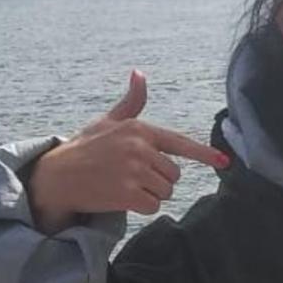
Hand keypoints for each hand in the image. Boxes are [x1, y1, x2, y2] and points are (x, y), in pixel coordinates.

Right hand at [27, 71, 228, 233]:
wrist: (58, 176)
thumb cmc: (86, 148)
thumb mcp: (108, 122)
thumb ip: (130, 103)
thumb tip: (139, 74)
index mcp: (139, 129)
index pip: (179, 143)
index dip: (203, 154)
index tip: (224, 162)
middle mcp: (139, 147)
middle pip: (174, 174)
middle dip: (159, 180)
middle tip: (132, 176)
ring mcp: (134, 170)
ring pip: (165, 191)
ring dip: (150, 194)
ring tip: (125, 185)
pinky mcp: (129, 193)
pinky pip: (153, 206)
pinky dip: (141, 208)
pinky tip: (122, 198)